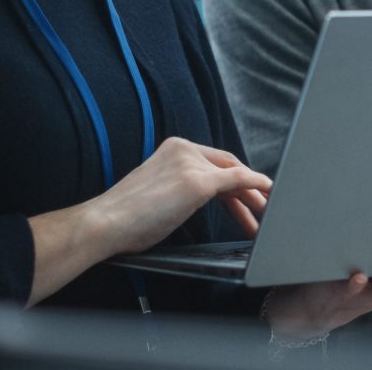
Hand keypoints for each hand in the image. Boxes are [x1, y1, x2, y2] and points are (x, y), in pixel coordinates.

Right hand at [87, 137, 272, 256]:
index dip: (233, 180)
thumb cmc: (124, 216)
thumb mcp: (157, 190)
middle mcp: (184, 149)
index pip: (213, 161)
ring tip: (262, 218)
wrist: (105, 222)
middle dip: (247, 189)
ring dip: (252, 197)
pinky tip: (267, 193)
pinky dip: (256, 186)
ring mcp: (191, 164)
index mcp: (173, 148)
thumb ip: (180, 187)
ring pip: (235, 176)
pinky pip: (238, 181)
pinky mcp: (198, 182)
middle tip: (261, 209)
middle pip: (228, 167)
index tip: (243, 198)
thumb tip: (195, 200)